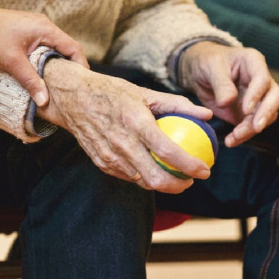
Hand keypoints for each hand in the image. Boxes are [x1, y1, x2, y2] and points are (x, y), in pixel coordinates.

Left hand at [0, 6, 88, 106]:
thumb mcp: (12, 62)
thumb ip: (31, 81)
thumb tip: (45, 101)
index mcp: (46, 29)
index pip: (73, 48)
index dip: (81, 66)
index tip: (82, 84)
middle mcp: (43, 26)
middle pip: (65, 48)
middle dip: (69, 68)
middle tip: (71, 88)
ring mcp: (34, 27)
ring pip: (52, 48)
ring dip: (55, 64)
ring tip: (56, 84)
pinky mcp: (25, 31)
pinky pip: (42, 47)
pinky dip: (44, 60)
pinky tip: (39, 73)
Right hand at [37, 59, 213, 193]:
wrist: (73, 98)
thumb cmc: (111, 92)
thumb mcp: (145, 92)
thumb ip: (177, 104)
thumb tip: (206, 114)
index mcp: (136, 122)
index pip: (168, 152)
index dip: (190, 165)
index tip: (205, 170)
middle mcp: (122, 143)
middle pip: (155, 178)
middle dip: (179, 185)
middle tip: (191, 180)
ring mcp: (110, 156)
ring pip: (142, 182)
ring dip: (162, 184)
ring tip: (175, 177)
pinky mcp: (101, 163)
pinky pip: (128, 177)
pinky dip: (143, 177)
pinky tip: (152, 170)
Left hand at [178, 42, 278, 147]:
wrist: (199, 72)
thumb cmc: (207, 62)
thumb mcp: (210, 68)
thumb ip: (220, 84)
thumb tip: (227, 102)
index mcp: (253, 62)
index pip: (263, 79)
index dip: (256, 95)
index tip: (245, 109)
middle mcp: (261, 80)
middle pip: (274, 97)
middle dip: (266, 114)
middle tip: (256, 128)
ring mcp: (258, 97)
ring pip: (266, 115)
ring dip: (252, 129)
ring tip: (234, 137)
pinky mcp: (249, 113)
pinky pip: (252, 126)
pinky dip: (243, 135)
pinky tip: (231, 141)